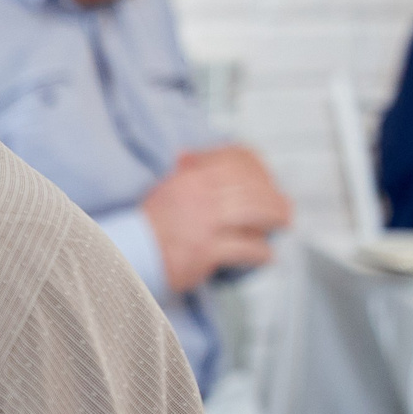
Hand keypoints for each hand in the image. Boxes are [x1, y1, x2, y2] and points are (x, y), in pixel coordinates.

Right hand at [143, 145, 291, 291]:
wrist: (128, 256)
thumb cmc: (146, 227)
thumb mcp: (164, 189)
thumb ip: (184, 174)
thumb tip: (191, 156)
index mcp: (190, 178)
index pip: (236, 161)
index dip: (259, 169)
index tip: (267, 180)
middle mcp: (199, 196)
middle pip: (252, 188)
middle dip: (275, 199)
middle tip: (284, 209)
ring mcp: (204, 223)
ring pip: (255, 213)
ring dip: (275, 219)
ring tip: (282, 225)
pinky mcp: (205, 251)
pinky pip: (246, 248)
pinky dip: (261, 253)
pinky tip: (266, 256)